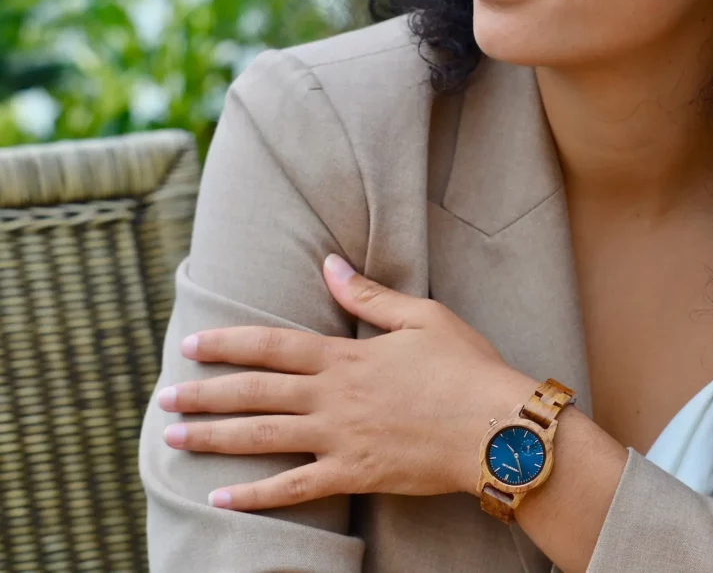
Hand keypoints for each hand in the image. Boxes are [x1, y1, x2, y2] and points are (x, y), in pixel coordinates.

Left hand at [158, 253, 537, 510]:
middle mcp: (332, 397)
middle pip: (253, 393)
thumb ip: (370, 295)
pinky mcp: (354, 475)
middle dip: (204, 394)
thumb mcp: (422, 317)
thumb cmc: (466, 367)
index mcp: (345, 356)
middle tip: (163, 397)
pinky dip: (254, 496)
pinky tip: (220, 499)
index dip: (227, 343)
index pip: (271, 346)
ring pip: (261, 439)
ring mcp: (339, 438)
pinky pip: (294, 489)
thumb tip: (329, 264)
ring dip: (213, 438)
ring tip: (173, 439)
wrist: (496, 427)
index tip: (191, 344)